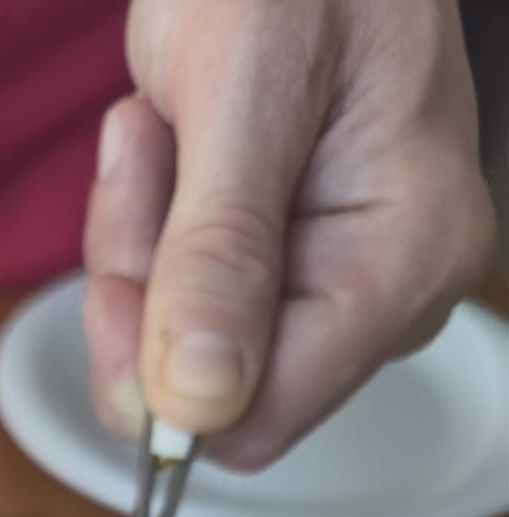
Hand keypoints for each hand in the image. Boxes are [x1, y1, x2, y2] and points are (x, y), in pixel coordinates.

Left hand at [84, 0, 494, 466]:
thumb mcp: (248, 86)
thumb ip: (221, 252)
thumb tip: (200, 401)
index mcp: (406, 260)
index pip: (259, 420)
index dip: (162, 380)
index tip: (119, 281)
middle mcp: (383, 291)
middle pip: (208, 390)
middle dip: (144, 290)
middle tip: (147, 158)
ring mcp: (329, 279)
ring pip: (174, 347)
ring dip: (135, 240)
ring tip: (161, 125)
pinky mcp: (278, 263)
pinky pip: (170, 299)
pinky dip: (142, 222)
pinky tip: (167, 135)